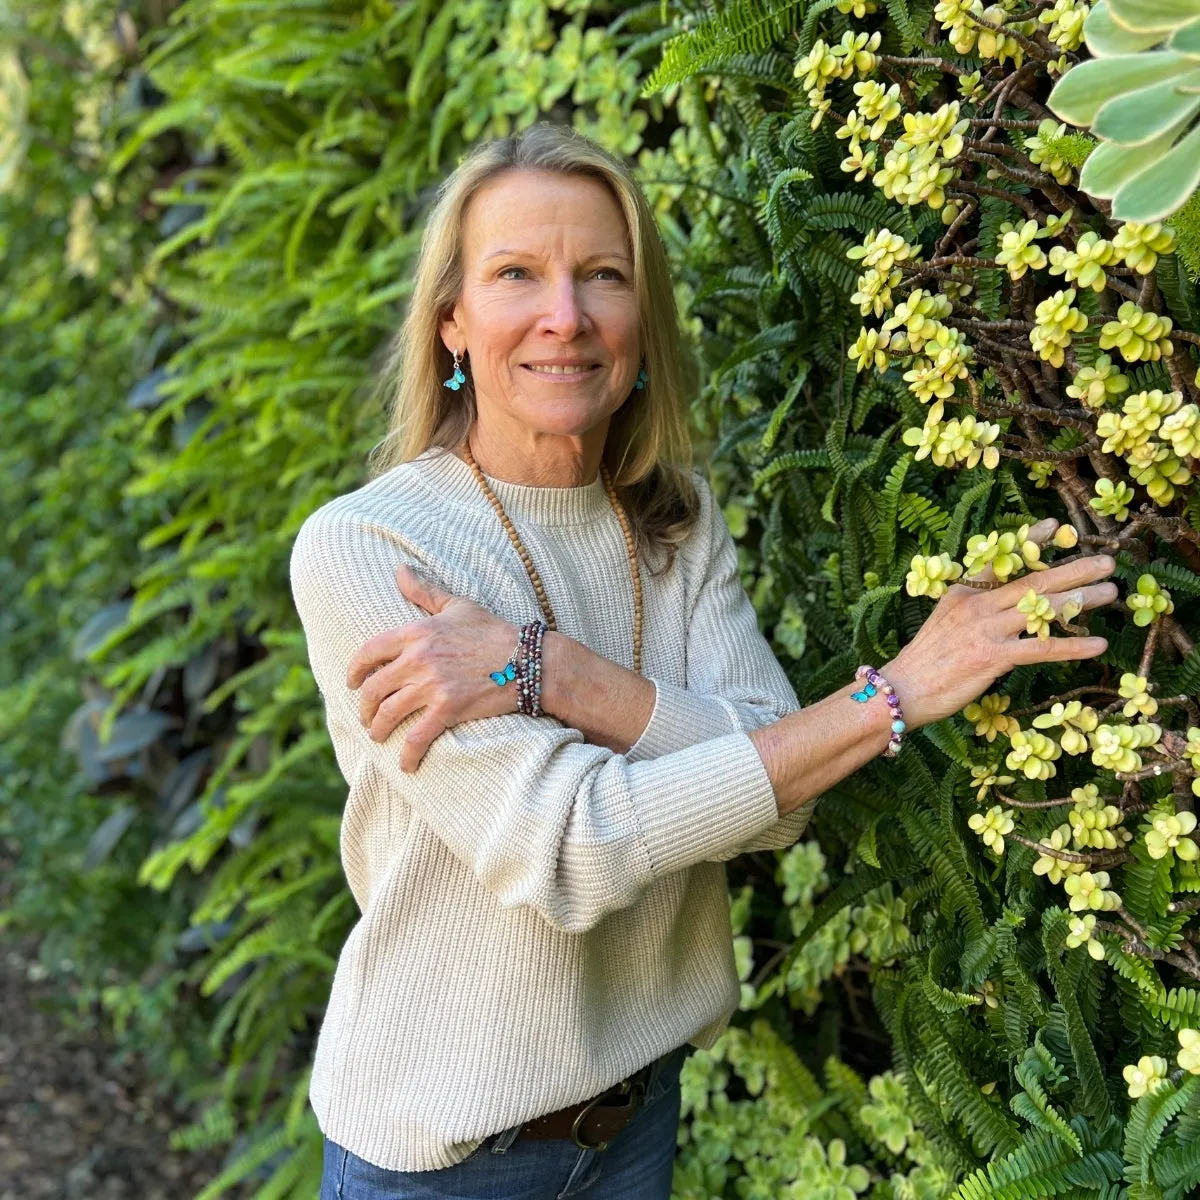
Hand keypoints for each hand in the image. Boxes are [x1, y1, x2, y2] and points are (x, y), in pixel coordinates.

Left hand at [346, 564, 524, 772]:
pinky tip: (405, 764)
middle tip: (367, 716)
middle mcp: (418, 659)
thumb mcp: (457, 606)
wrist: (527, 659)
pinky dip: (407, 755)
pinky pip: (417, 737)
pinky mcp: (448, 709)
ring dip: (378, 729)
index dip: (354, 671)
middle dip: (365, 707)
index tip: (352, 683)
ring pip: (388, 714)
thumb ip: (424, 591)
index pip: (369, 652)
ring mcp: (432, 685)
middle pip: (374, 688)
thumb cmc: (493, 631)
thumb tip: (399, 570)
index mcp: (416, 632)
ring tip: (378, 736)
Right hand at [883, 518, 1118, 730]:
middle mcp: (977, 605)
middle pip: (1033, 581)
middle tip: (1106, 563)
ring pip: (1042, 609)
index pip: (1001, 559)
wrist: (903, 689)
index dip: (1030, 541)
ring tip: (1111, 593)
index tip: (1056, 527)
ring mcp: (985, 629)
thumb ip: (975, 609)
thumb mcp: (946, 621)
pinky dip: (1072, 646)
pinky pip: (1041, 648)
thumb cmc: (926, 661)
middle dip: (1074, 570)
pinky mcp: (992, 657)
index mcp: (965, 593)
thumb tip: (1008, 606)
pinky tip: (1097, 645)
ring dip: (1081, 600)